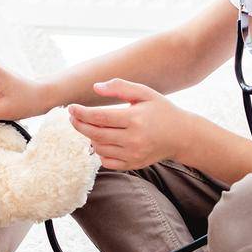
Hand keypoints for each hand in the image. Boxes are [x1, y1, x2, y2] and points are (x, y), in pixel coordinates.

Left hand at [67, 79, 195, 170]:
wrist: (181, 136)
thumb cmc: (161, 110)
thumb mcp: (144, 93)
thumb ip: (119, 87)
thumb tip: (95, 87)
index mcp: (135, 119)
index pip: (99, 117)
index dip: (81, 113)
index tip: (70, 107)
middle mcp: (133, 139)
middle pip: (95, 134)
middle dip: (79, 125)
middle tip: (72, 116)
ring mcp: (133, 155)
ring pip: (99, 148)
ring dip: (89, 137)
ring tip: (90, 126)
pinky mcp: (133, 164)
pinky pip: (106, 161)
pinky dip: (100, 151)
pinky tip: (101, 140)